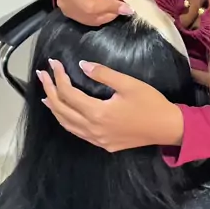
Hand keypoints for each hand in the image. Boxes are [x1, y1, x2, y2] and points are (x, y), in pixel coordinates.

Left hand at [38, 60, 184, 151]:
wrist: (167, 128)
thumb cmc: (150, 103)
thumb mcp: (129, 84)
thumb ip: (103, 74)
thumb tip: (82, 65)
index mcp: (98, 113)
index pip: (69, 93)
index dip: (58, 77)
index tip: (53, 63)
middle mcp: (93, 129)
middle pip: (62, 110)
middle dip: (50, 91)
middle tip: (42, 75)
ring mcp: (97, 139)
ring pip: (67, 124)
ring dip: (55, 108)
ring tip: (46, 94)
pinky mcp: (104, 144)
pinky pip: (78, 133)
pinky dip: (67, 121)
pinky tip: (65, 114)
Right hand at [53, 0, 136, 26]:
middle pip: (87, 5)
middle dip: (111, 7)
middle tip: (128, 8)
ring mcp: (64, 4)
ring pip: (88, 16)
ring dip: (108, 15)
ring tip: (121, 10)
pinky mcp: (68, 13)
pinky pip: (87, 20)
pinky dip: (102, 18)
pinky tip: (111, 13)